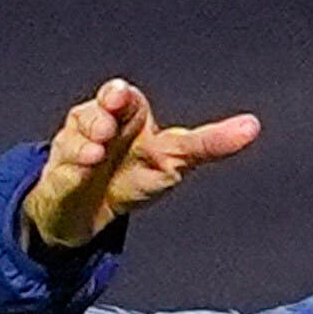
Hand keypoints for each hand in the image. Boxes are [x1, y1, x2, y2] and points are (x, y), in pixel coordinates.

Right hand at [19, 78, 261, 255]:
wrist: (87, 217)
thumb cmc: (132, 179)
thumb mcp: (176, 161)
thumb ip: (210, 144)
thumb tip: (252, 126)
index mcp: (130, 116)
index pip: (125, 99)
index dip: (120, 96)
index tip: (120, 97)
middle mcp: (102, 124)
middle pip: (99, 106)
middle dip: (103, 107)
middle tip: (111, 112)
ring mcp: (78, 145)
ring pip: (79, 130)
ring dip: (88, 136)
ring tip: (98, 150)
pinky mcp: (60, 171)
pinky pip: (63, 163)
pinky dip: (75, 163)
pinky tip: (86, 164)